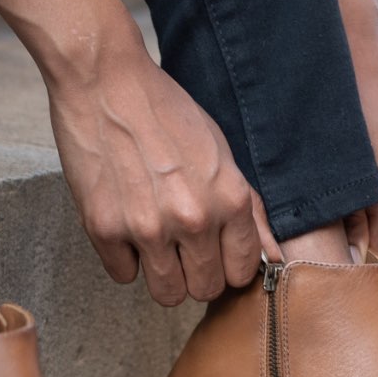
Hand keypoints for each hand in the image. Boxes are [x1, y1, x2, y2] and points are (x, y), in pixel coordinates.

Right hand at [47, 34, 278, 305]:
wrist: (105, 82)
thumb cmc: (166, 113)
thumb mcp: (222, 154)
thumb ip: (249, 211)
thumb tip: (272, 257)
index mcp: (229, 200)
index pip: (241, 273)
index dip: (227, 265)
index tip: (214, 252)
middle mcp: (193, 219)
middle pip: (204, 289)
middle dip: (196, 274)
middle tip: (181, 246)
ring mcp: (147, 228)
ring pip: (166, 294)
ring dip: (162, 274)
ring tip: (154, 240)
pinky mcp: (104, 229)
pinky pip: (123, 276)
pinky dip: (124, 258)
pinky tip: (124, 224)